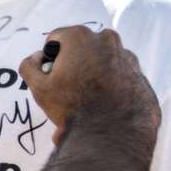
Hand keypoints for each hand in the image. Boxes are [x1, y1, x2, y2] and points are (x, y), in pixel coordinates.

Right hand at [19, 25, 157, 146]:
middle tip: (69, 89)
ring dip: (95, 74)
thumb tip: (35, 58)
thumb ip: (29, 66)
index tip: (52, 76)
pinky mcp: (141, 76)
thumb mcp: (39, 88)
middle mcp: (107, 40)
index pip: (57, 39)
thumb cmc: (74, 106)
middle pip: (82, 48)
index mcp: (80, 37)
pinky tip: (105, 106)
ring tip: (88, 102)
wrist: (114, 133)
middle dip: (74, 64)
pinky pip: (121, 77)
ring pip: (103, 61)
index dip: (50, 58)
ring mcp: (127, 57)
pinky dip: (113, 86)